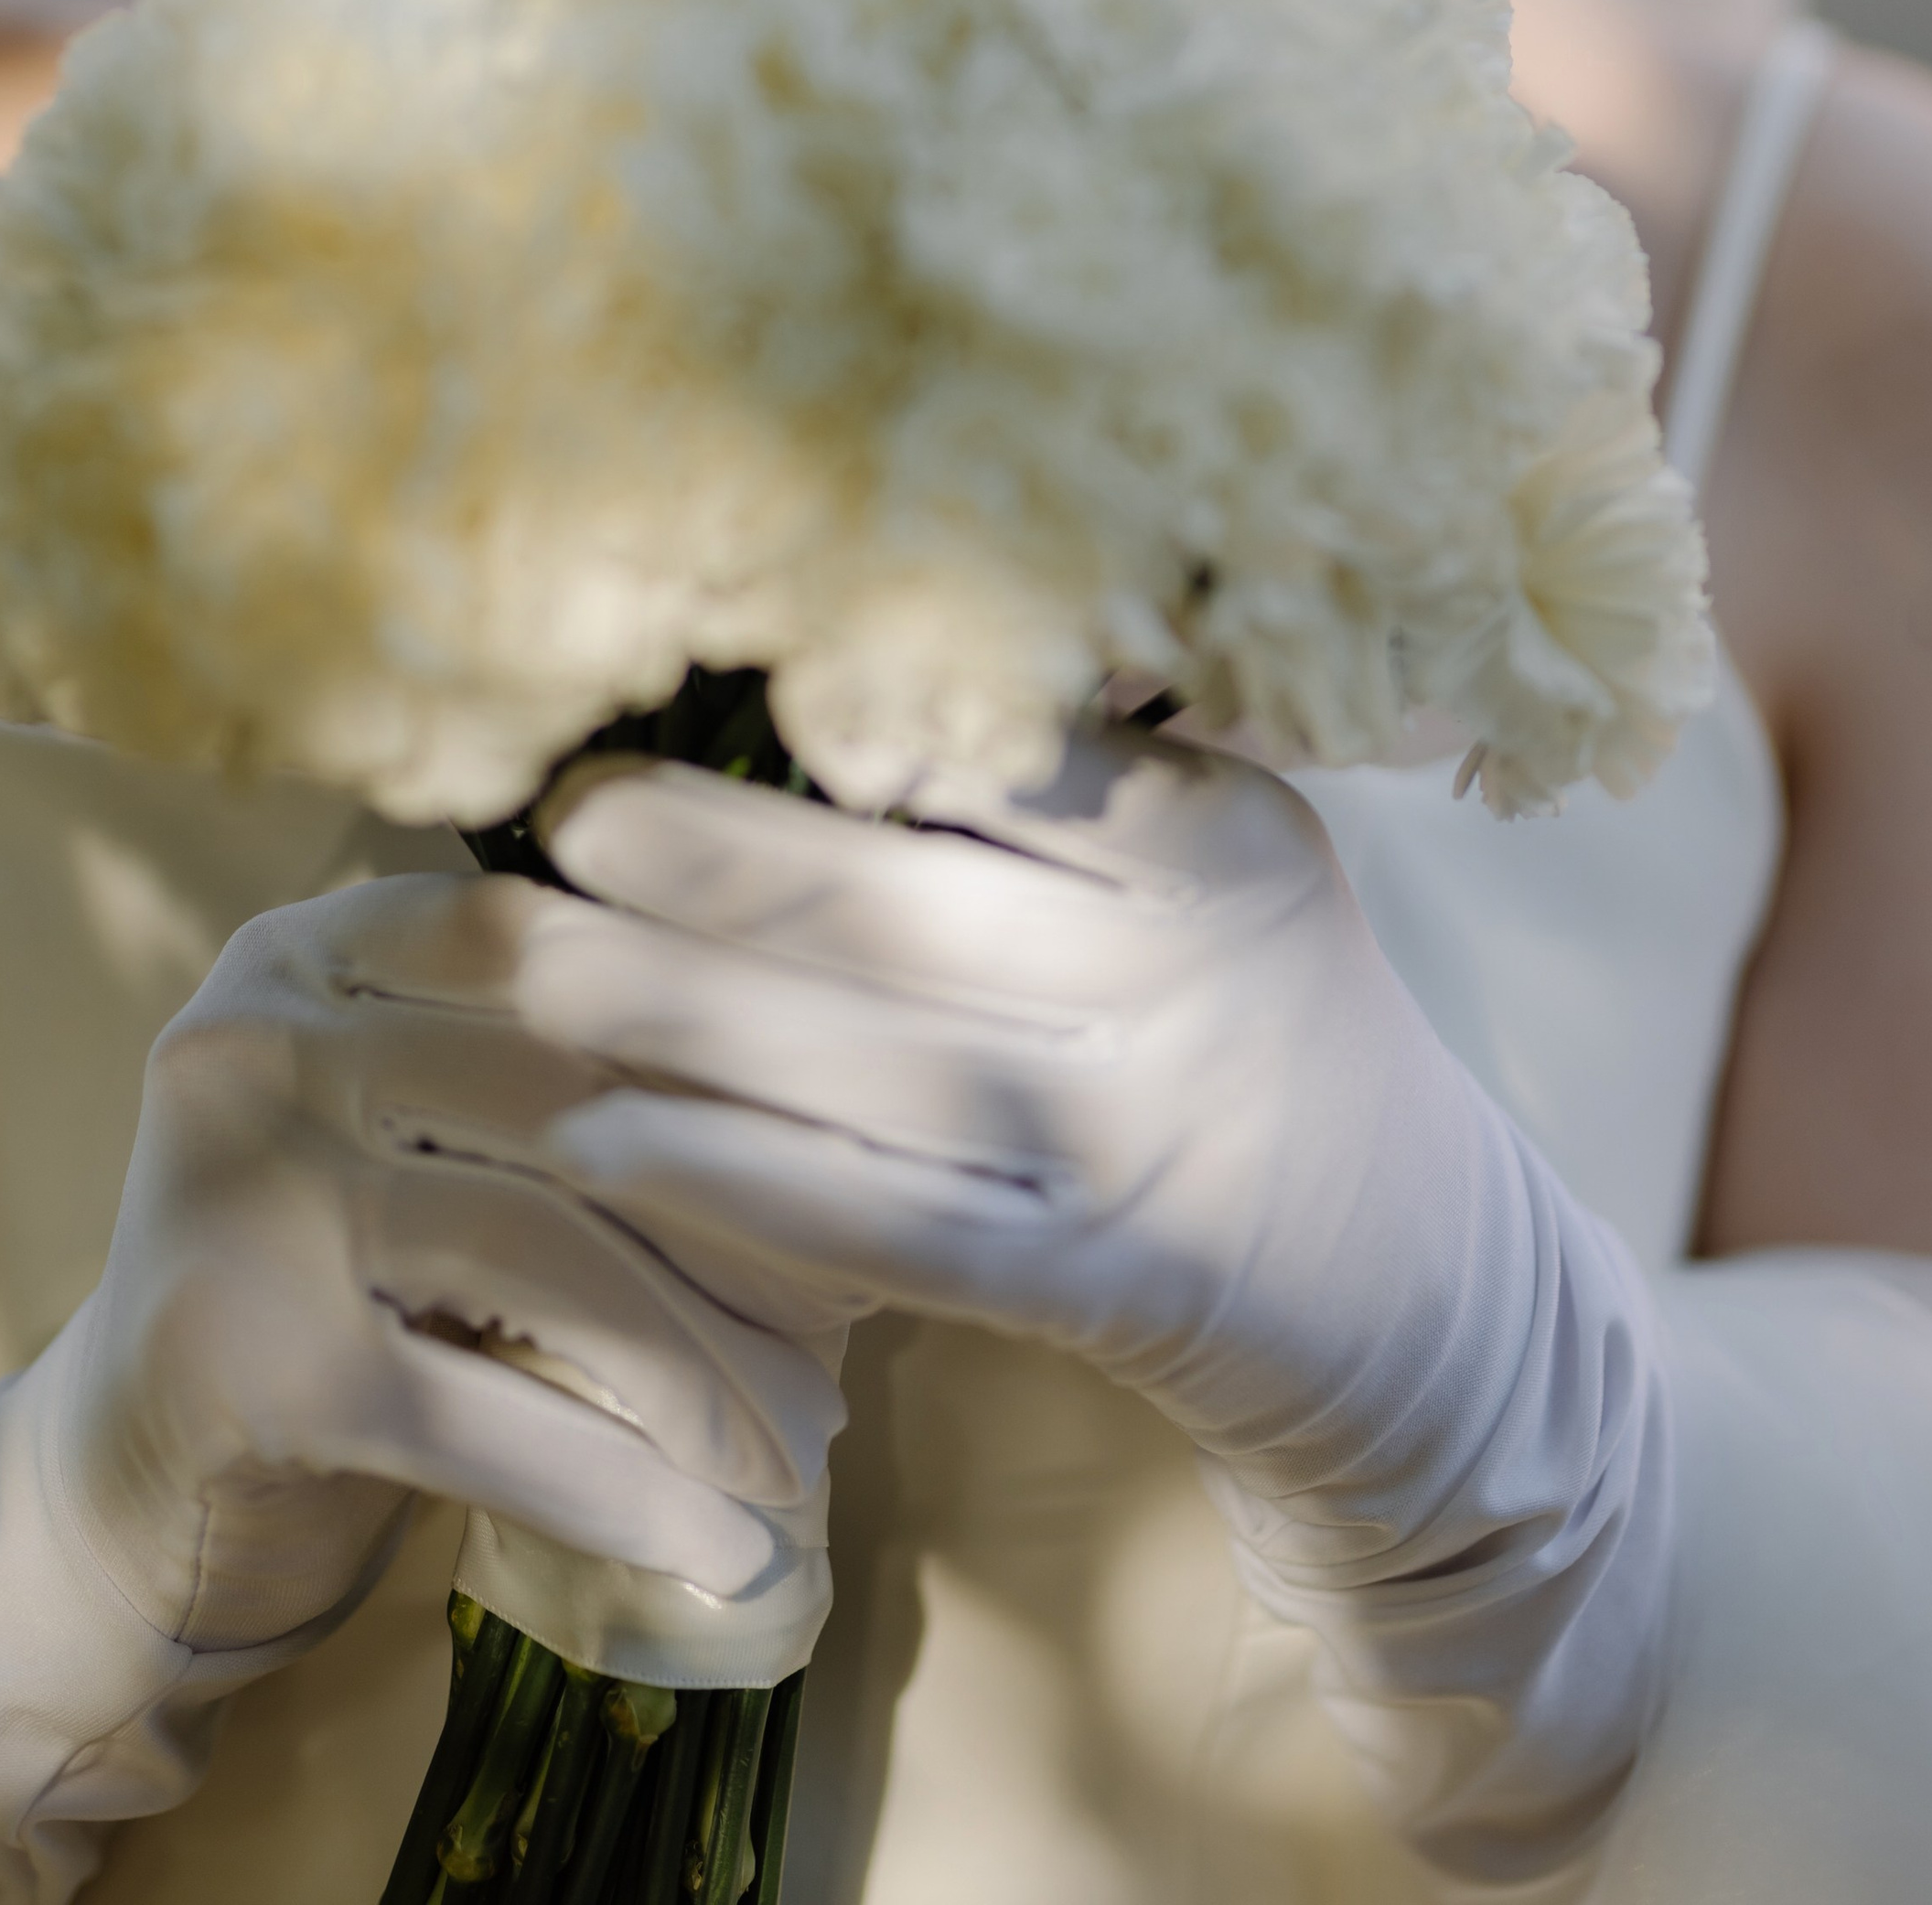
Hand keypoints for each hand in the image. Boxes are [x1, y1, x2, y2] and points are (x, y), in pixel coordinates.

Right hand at [0, 872, 841, 1885]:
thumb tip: (838, 1134)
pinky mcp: (239, 1360)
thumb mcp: (427, 1147)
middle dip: (736, 1229)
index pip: (552, 944)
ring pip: (541, 1258)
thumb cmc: (331, 1296)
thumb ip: (566, 1088)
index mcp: (315, 949)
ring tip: (799, 1453)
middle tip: (853, 1333)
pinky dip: (619, 1491)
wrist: (112, 1493)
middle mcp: (257, 1035)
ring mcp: (236, 1188)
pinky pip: (482, 1418)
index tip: (850, 1135)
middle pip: (567, 1105)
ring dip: (699, 1375)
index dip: (714, 1035)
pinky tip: (717, 1547)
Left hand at [522, 721, 1671, 1877]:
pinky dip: (736, 1178)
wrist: (1413, 1273)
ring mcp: (1129, 1148)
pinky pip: (882, 1226)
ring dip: (671, 1011)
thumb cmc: (1266, 1005)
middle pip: (903, 910)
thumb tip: (846, 643)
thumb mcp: (1235, 850)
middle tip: (552, 805)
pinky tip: (599, 1131)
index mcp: (1225, 846)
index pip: (1022, 760)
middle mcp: (1182, 986)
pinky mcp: (1083, 1288)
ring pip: (863, 1067)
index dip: (856, 716)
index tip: (708, 668)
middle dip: (705, 858)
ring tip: (518, 955)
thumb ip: (1085, 763)